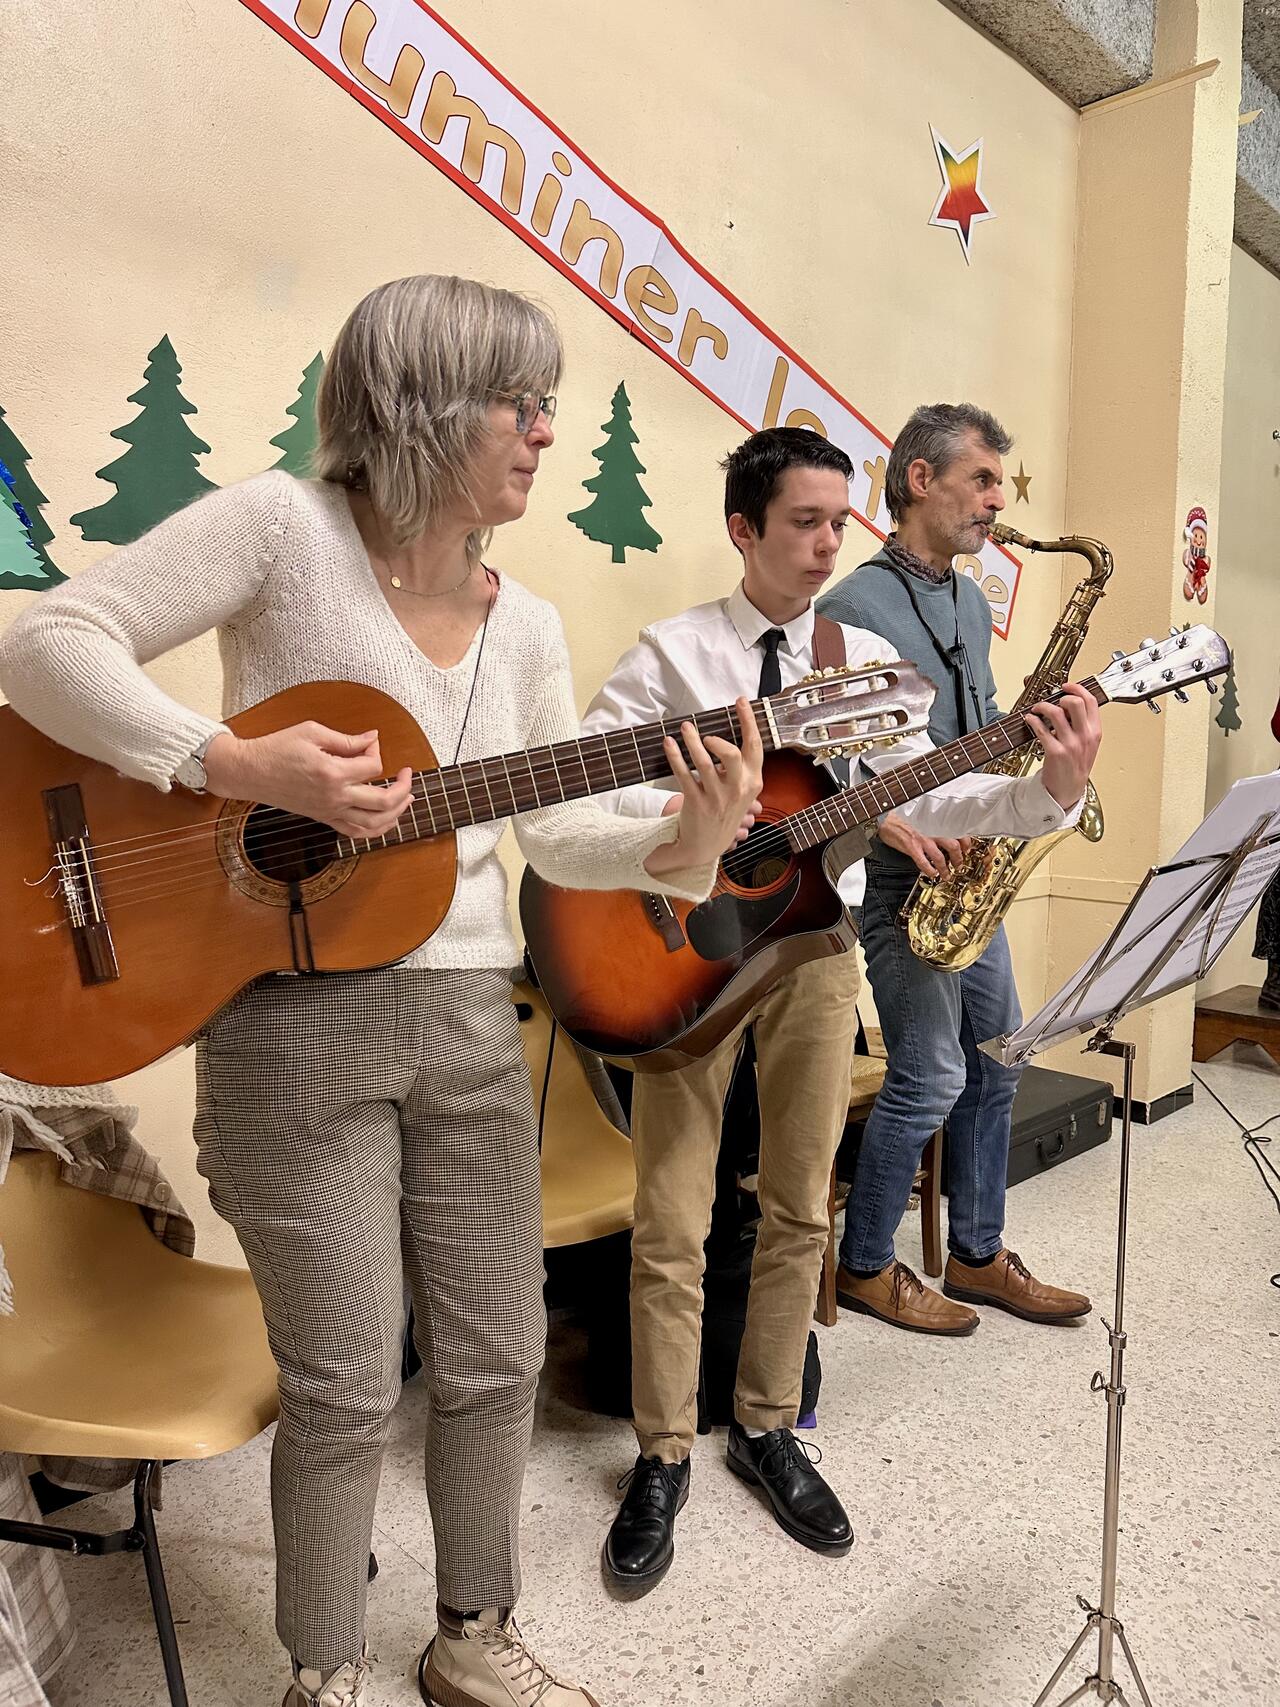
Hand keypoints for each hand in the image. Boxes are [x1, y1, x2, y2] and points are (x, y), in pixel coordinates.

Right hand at [203, 725, 414, 837]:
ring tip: (407, 799)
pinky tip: (386, 819)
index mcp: (332, 772)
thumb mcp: (312, 732)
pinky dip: (376, 830)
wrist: (250, 771)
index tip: (369, 741)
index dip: (376, 749)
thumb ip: (347, 739)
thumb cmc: (276, 748)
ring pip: (374, 824)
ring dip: (397, 813)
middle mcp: (334, 797)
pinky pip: (356, 832)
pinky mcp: (324, 818)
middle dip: (403, 786)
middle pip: (384, 800)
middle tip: (407, 774)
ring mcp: (329, 811)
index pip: (373, 765)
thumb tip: (373, 739)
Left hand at [645, 698, 763, 876]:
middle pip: (732, 755)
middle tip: (706, 733)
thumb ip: (742, 768)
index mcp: (752, 781)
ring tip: (685, 727)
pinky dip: (675, 756)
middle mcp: (737, 789)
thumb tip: (733, 736)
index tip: (741, 701)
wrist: (706, 846)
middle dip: (718, 739)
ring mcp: (716, 797)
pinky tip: (668, 743)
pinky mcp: (696, 802)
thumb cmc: (723, 812)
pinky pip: (684, 774)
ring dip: (691, 742)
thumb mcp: (742, 793)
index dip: (748, 721)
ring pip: (703, 762)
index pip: (755, 746)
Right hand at [877, 811, 971, 877]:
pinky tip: (932, 874)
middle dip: (959, 858)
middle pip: (953, 846)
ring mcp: (922, 839)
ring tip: (947, 875)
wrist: (887, 818)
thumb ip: (937, 825)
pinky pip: (924, 863)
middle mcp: (932, 830)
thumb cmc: (904, 818)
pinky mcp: (912, 847)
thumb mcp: (925, 818)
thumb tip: (949, 835)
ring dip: (946, 869)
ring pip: (940, 857)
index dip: (966, 843)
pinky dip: (930, 870)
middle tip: (959, 865)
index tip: (966, 849)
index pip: (958, 832)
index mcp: (937, 822)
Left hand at [1025, 682, 1101, 809]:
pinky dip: (1033, 721)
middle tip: (1052, 699)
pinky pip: (1042, 730)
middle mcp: (1085, 736)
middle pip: (1075, 703)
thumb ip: (1082, 724)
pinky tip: (1030, 720)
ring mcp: (1071, 745)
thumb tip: (1068, 704)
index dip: (1078, 689)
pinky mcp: (1055, 752)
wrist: (1068, 790)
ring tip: (1037, 709)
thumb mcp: (1088, 743)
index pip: (1091, 701)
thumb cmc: (1075, 765)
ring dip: (1042, 706)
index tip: (1066, 686)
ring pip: (1056, 713)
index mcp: (1095, 731)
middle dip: (1061, 696)